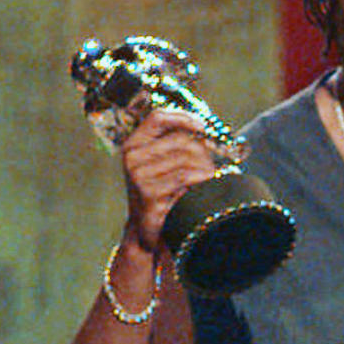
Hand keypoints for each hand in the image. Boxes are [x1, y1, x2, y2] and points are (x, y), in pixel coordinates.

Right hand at [122, 109, 216, 250]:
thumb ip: (177, 141)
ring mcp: (138, 175)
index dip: (183, 117)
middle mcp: (132, 156)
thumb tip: (203, 127)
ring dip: (204, 167)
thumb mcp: (166, 161)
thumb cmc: (163, 190)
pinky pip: (184, 177)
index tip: (202, 126)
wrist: (151, 226)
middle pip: (180, 139)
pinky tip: (200, 187)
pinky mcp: (148, 192)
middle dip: (202, 150)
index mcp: (134, 144)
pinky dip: (199, 180)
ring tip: (205, 177)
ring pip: (186, 158)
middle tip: (211, 163)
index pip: (157, 117)